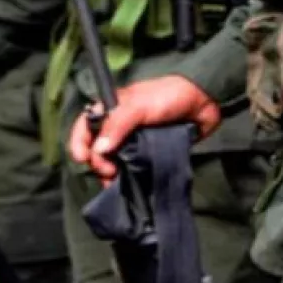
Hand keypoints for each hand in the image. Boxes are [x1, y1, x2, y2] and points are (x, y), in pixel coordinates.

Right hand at [67, 75, 220, 181]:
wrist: (203, 102)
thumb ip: (117, 125)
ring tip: (116, 182)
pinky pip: (131, 169)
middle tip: (109, 171)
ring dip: (110, 175)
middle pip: (96, 150)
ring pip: (112, 162)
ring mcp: (133, 142)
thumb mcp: (138, 106)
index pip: (85, 127)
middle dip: (97, 163)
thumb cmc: (168, 97)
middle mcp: (118, 127)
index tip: (83, 159)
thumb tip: (99, 150)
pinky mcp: (147, 154)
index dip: (80, 143)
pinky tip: (127, 185)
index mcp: (110, 110)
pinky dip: (126, 178)